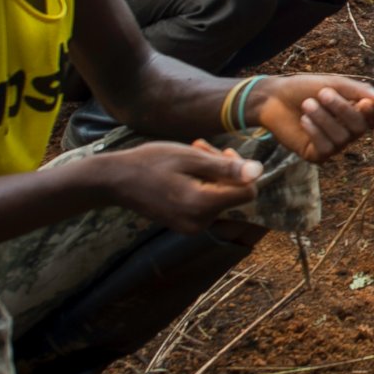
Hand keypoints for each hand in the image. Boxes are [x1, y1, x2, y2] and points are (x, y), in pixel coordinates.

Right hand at [102, 141, 263, 235]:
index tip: (225, 153)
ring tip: (193, 152)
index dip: (243, 171)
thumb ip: (226, 167)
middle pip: (233, 195)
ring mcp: (191, 227)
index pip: (248, 193)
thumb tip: (258, 172)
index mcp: (202, 206)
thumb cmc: (150, 163)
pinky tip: (187, 168)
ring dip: (213, 174)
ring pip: (220, 197)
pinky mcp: (185, 225)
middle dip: (225, 169)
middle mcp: (200, 223)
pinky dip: (202, 185)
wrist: (114, 180)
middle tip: (203, 147)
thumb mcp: (190, 157)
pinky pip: (206, 204)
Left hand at [251, 74, 373, 161]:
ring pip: (342, 138)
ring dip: (323, 117)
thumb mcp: (334, 84)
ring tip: (307, 105)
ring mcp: (336, 145)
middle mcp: (350, 131)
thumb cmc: (305, 88)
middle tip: (322, 93)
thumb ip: (361, 92)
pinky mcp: (319, 155)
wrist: (273, 98)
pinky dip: (315, 131)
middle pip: (360, 127)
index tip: (367, 103)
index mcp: (359, 111)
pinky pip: (327, 148)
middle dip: (341, 109)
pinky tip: (304, 120)